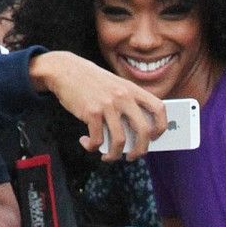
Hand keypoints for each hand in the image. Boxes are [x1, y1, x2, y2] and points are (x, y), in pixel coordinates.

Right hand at [29, 52, 167, 160]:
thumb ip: (127, 104)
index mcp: (132, 90)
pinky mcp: (91, 112)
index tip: (154, 137)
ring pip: (120, 141)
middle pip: (143, 130)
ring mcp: (108, 105)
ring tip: (108, 156)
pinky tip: (87, 143)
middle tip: (132, 156)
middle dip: (140, 150)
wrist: (65, 69)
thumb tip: (133, 136)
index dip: (160, 126)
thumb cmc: (91, 82)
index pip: (159, 108)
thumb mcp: (115, 86)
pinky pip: (98, 140)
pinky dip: (92, 147)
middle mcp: (123, 97)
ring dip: (114, 155)